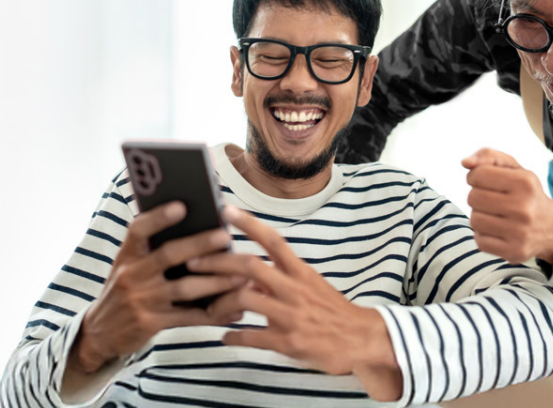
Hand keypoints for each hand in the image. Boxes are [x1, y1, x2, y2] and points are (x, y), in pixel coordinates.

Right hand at [71, 202, 244, 372]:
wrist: (99, 333)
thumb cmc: (127, 290)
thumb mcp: (130, 266)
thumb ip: (155, 249)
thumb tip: (201, 226)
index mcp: (128, 255)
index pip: (139, 230)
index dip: (159, 217)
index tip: (182, 205)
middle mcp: (132, 275)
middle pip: (169, 255)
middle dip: (200, 244)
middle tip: (225, 237)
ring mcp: (141, 300)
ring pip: (185, 288)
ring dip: (217, 282)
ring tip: (243, 276)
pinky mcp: (151, 324)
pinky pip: (189, 317)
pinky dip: (215, 314)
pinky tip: (236, 310)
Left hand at [188, 205, 402, 401]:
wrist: (360, 338)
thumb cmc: (332, 310)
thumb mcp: (311, 285)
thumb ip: (282, 277)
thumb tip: (248, 272)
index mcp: (301, 271)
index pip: (272, 240)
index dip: (248, 224)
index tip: (226, 210)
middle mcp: (294, 289)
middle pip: (249, 267)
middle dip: (217, 262)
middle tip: (192, 261)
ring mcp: (290, 315)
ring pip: (244, 300)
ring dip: (219, 303)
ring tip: (208, 307)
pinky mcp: (287, 341)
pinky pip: (250, 337)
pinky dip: (232, 336)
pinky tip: (225, 336)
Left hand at [462, 148, 552, 263]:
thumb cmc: (526, 194)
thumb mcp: (515, 169)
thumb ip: (489, 156)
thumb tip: (465, 162)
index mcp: (525, 182)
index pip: (478, 174)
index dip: (476, 176)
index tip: (485, 181)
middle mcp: (524, 207)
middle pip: (473, 197)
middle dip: (477, 196)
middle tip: (492, 200)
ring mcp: (519, 232)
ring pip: (474, 220)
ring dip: (479, 216)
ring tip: (494, 215)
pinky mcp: (513, 251)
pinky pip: (479, 241)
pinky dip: (483, 235)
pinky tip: (497, 230)